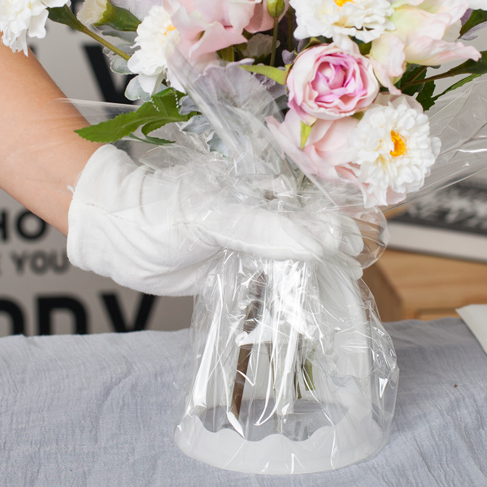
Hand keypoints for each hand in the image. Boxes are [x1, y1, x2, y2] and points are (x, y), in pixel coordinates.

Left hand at [67, 144, 359, 295]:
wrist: (115, 237)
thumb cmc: (158, 210)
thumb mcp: (213, 214)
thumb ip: (266, 227)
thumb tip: (323, 241)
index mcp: (260, 184)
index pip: (314, 193)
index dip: (345, 208)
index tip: (371, 229)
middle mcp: (260, 210)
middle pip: (311, 227)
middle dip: (338, 243)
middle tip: (363, 262)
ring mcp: (250, 241)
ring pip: (295, 256)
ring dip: (318, 271)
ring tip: (347, 282)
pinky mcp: (236, 270)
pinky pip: (271, 281)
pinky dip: (291, 292)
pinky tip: (311, 302)